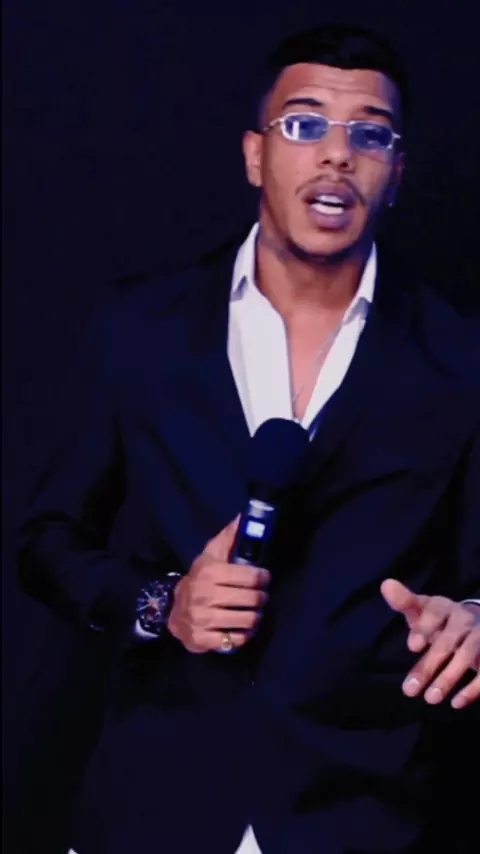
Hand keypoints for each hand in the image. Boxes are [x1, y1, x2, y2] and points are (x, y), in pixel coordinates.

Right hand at [167, 517, 270, 653]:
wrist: (174, 612)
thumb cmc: (199, 580)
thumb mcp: (210, 556)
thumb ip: (228, 538)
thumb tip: (244, 517)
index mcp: (209, 572)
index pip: (250, 576)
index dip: (263, 577)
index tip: (264, 578)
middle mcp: (204, 595)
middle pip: (251, 599)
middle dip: (261, 598)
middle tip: (261, 597)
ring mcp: (202, 619)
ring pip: (247, 620)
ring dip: (255, 617)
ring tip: (254, 612)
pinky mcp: (202, 640)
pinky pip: (236, 640)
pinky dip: (244, 635)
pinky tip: (241, 627)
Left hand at [381, 579, 479, 708]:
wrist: (474, 623)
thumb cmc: (439, 620)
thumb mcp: (422, 610)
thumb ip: (404, 602)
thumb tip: (386, 584)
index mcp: (444, 607)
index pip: (435, 613)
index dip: (425, 628)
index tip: (412, 646)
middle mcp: (464, 619)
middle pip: (447, 641)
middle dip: (429, 665)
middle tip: (410, 689)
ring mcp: (479, 636)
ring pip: (467, 655)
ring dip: (449, 678)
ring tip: (430, 698)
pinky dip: (473, 688)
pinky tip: (456, 703)